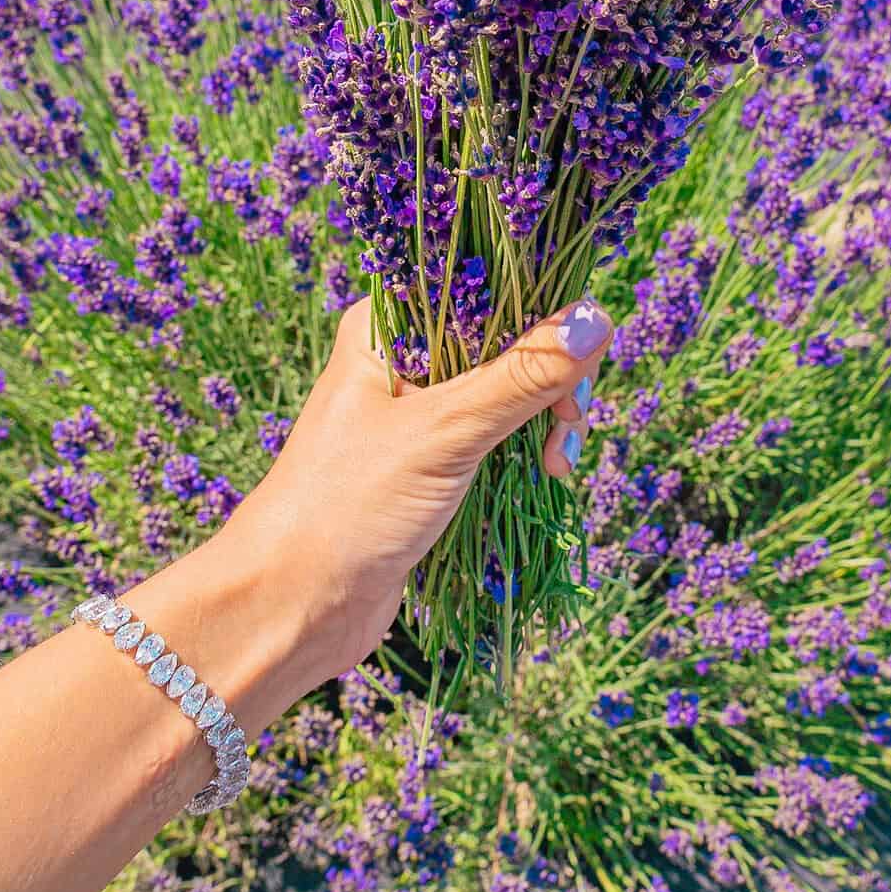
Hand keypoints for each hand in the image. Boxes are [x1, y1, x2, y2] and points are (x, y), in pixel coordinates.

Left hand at [219, 293, 612, 701]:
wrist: (291, 607)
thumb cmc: (347, 504)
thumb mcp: (444, 432)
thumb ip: (523, 375)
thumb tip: (599, 318)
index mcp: (388, 324)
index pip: (483, 284)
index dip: (540, 309)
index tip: (579, 351)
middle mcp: (403, 357)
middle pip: (506, 339)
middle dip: (550, 378)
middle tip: (567, 423)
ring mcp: (419, 412)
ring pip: (509, 392)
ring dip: (544, 419)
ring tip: (554, 463)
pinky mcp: (432, 462)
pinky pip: (497, 436)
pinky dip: (527, 450)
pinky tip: (544, 474)